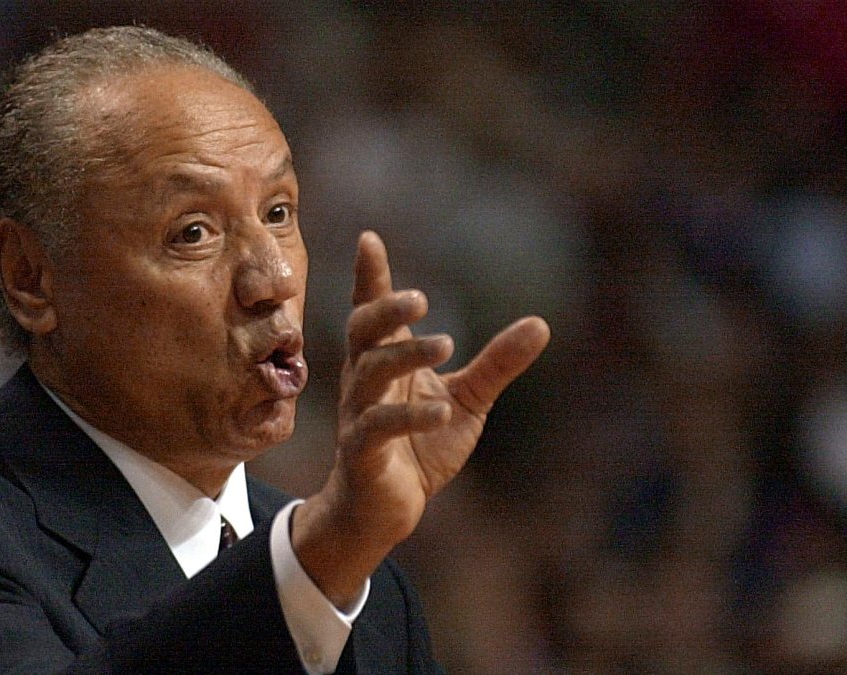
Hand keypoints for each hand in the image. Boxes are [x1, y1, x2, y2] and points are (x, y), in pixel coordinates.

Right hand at [293, 231, 549, 606]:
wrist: (385, 508)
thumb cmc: (419, 447)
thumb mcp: (467, 399)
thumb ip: (496, 363)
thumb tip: (540, 323)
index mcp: (385, 361)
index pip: (373, 311)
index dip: (370, 277)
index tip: (370, 240)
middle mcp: (365, 380)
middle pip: (363, 332)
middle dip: (384, 310)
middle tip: (420, 298)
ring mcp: (359, 414)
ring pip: (370, 375)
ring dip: (405, 356)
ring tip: (446, 343)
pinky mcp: (362, 451)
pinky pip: (377, 427)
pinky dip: (408, 417)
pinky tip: (440, 412)